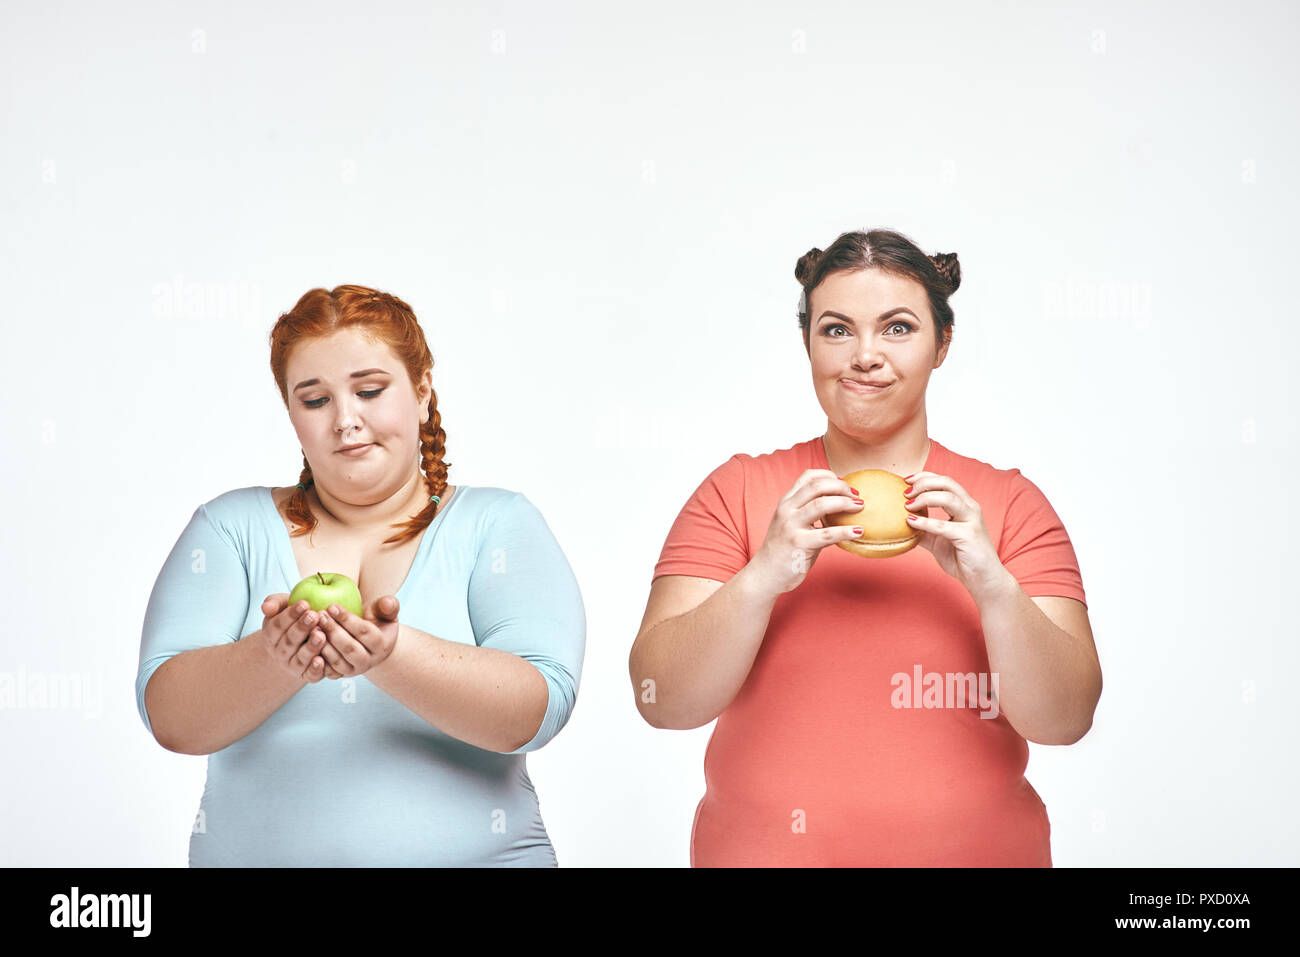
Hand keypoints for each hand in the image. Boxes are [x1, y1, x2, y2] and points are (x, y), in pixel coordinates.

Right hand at [258, 594, 340, 682]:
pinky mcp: (306, 675)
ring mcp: (293, 665)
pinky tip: (321, 660)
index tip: (304, 604)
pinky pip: (310, 674)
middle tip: (314, 616)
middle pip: (289, 641)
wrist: (300, 643)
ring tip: (321, 634)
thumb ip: (274, 603)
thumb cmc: (294, 619)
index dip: (290, 615)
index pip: (278, 625)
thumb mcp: (283, 607)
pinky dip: (314, 669)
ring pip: (300, 658)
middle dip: (302, 628)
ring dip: (310, 647)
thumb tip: (266, 608)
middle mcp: (280, 652)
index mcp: (271, 634)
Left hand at [315, 594, 401, 678]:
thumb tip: (387, 602)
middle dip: (333, 631)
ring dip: (323, 645)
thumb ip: (389, 606)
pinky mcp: (339, 675)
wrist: (370, 646)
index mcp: (381, 644)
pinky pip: (326, 671)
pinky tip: (308, 643)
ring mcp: (353, 670)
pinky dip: (317, 660)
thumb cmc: (376, 623)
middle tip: (319, 615)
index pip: (364, 632)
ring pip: (337, 662)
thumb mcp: (385, 613)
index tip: (331, 606)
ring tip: (312, 628)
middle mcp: (369, 661)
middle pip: (350, 649)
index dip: (347, 619)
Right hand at [750, 469, 865, 595]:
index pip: (808, 476)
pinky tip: (858, 531)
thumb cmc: (784, 550)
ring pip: (821, 505)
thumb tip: (839, 505)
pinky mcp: (799, 544)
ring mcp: (791, 526)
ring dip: (845, 503)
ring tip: (860, 507)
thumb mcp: (792, 524)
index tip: (844, 484)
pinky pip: (827, 534)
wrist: (765, 574)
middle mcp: (787, 510)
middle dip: (841, 487)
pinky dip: (845, 531)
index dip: (829, 475)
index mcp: (786, 502)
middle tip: (856, 496)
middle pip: (817, 486)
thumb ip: (809, 513)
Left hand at [903, 472, 1007, 597]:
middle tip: (905, 492)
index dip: (925, 477)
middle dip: (923, 483)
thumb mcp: (937, 541)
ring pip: (948, 498)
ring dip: (925, 498)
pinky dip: (926, 522)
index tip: (906, 481)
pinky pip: (944, 526)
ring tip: (908, 505)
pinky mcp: (969, 536)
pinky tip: (912, 523)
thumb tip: (902, 524)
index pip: (945, 481)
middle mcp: (970, 508)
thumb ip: (923, 530)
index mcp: (964, 505)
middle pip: (947, 483)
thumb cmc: (963, 558)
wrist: (984, 580)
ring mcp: (972, 521)